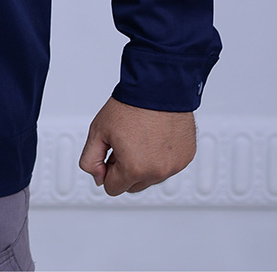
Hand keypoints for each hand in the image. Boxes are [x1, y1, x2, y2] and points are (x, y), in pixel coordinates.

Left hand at [79, 96, 195, 195]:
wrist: (158, 87)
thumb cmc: (130, 106)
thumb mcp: (97, 131)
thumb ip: (90, 159)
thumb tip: (98, 177)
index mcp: (134, 169)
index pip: (113, 188)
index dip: (106, 171)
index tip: (108, 155)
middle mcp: (157, 172)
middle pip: (133, 185)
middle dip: (125, 169)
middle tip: (123, 143)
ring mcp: (174, 166)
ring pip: (152, 177)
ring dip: (144, 165)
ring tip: (139, 137)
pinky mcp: (186, 157)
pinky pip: (169, 166)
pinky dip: (161, 156)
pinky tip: (155, 136)